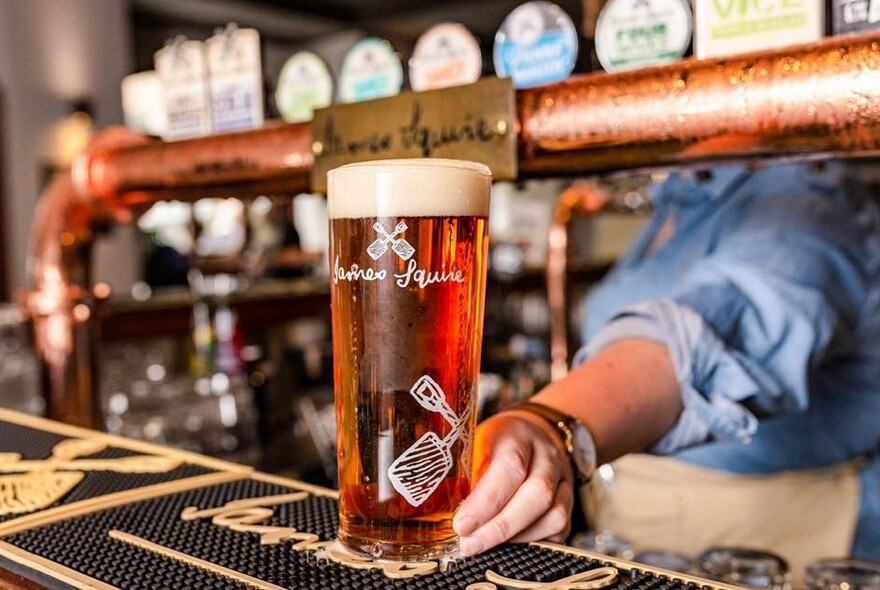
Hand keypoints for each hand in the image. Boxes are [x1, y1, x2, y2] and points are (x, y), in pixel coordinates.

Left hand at [453, 410, 574, 555]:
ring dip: (517, 537)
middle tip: (470, 545)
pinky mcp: (571, 500)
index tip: (462, 525)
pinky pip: (560, 529)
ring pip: (554, 514)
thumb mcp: (474, 442)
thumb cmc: (495, 441)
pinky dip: (534, 541)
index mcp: (518, 435)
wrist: (533, 432)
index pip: (510, 467)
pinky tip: (508, 544)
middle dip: (500, 527)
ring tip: (487, 545)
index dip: (486, 501)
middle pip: (537, 494)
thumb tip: (442, 509)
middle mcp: (547, 455)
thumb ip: (464, 470)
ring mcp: (564, 478)